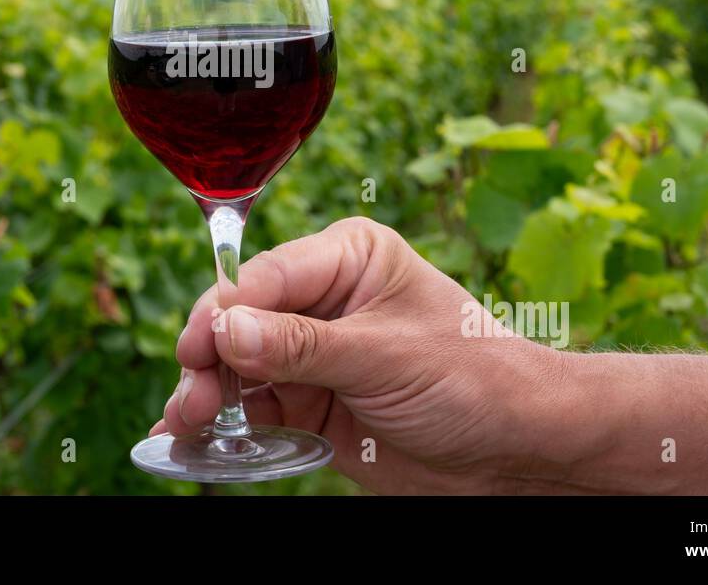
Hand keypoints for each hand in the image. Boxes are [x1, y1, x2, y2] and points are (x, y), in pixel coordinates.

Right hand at [152, 216, 564, 493]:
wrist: (518, 450)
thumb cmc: (474, 378)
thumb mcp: (386, 356)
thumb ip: (302, 345)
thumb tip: (226, 329)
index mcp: (349, 257)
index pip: (267, 275)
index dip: (224, 310)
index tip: (196, 347)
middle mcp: (324, 298)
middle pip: (241, 320)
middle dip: (211, 358)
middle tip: (194, 401)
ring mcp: (313, 353)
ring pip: (238, 367)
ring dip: (210, 395)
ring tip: (189, 425)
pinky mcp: (311, 403)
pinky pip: (255, 408)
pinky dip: (226, 426)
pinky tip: (196, 443)